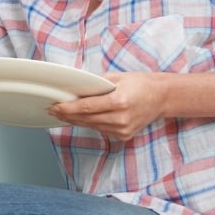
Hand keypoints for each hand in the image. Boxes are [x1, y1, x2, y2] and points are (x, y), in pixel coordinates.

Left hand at [46, 72, 166, 140]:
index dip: (68, 109)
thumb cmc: (141, 84)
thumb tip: (75, 89)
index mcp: (119, 102)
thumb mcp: (117, 78)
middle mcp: (121, 119)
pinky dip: (90, 124)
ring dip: (75, 121)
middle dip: (67, 115)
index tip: (54, 106)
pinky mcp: (124, 136)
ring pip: (91, 126)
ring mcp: (123, 130)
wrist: (162, 98)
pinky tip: (80, 119)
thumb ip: (96, 85)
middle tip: (52, 110)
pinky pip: (101, 130)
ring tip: (62, 114)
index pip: (86, 107)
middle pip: (86, 119)